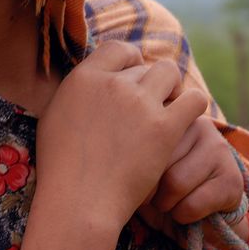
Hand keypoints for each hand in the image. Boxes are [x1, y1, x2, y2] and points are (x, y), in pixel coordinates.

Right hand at [35, 41, 208, 233]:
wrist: (79, 201)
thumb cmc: (61, 167)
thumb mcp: (54, 115)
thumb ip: (75, 92)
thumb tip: (89, 80)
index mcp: (84, 77)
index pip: (118, 48)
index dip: (129, 61)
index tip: (132, 79)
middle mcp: (113, 83)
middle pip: (145, 65)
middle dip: (149, 82)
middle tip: (149, 106)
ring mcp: (140, 104)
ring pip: (170, 73)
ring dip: (171, 88)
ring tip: (168, 109)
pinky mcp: (165, 128)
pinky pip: (194, 99)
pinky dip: (192, 105)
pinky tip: (185, 120)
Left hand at [137, 115, 243, 236]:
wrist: (198, 210)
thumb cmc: (160, 182)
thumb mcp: (142, 160)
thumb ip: (132, 147)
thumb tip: (125, 158)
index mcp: (171, 112)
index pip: (142, 139)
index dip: (135, 166)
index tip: (137, 176)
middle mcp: (198, 124)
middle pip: (157, 161)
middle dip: (149, 187)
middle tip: (154, 193)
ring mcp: (218, 148)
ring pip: (175, 183)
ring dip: (166, 204)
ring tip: (168, 201)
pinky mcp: (232, 178)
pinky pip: (193, 203)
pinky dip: (183, 215)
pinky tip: (187, 209)